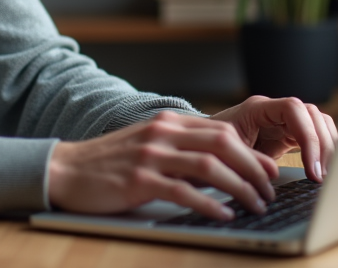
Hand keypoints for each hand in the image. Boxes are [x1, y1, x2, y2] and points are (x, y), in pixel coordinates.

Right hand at [47, 111, 277, 221]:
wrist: (66, 169)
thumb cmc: (110, 162)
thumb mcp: (148, 144)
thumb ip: (181, 149)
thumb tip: (222, 167)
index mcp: (167, 123)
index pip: (221, 131)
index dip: (252, 153)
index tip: (271, 172)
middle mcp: (162, 134)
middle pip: (222, 144)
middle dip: (253, 168)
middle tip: (270, 191)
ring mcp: (150, 156)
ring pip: (209, 167)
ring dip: (239, 188)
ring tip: (256, 205)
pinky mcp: (138, 181)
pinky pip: (183, 192)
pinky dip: (209, 204)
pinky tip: (225, 215)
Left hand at [210, 96, 337, 182]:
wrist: (206, 146)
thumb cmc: (212, 146)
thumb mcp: (228, 153)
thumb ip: (250, 160)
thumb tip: (271, 175)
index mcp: (258, 108)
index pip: (294, 108)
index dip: (307, 136)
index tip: (311, 167)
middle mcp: (275, 110)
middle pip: (313, 115)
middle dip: (322, 146)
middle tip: (321, 176)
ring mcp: (285, 120)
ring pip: (319, 123)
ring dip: (327, 148)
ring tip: (323, 175)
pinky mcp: (290, 133)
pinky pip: (316, 135)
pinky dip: (323, 150)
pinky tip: (320, 170)